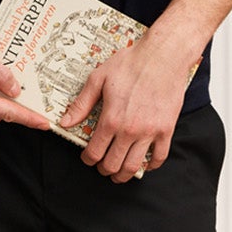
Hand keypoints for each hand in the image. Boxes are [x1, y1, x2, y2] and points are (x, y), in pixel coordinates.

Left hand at [58, 35, 188, 183]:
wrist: (163, 55)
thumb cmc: (131, 63)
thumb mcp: (98, 78)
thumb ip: (81, 104)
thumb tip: (65, 121)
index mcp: (111, 119)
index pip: (95, 152)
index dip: (88, 159)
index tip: (87, 158)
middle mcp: (130, 130)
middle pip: (113, 164)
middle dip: (103, 169)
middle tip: (101, 167)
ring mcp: (149, 132)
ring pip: (134, 166)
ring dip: (124, 175)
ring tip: (119, 173)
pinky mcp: (166, 129)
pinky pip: (159, 157)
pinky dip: (151, 165)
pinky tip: (145, 164)